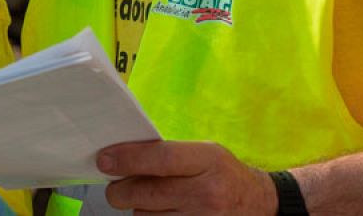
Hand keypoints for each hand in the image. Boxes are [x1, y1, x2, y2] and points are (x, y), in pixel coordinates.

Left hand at [97, 140, 276, 214]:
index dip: (128, 159)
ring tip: (151, 199)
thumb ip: (168, 154)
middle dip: (120, 189)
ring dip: (138, 208)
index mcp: (208, 161)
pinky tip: (160, 212)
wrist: (258, 204)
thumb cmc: (223, 174)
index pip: (161, 158)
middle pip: (146, 193)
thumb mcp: (205, 153)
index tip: (104, 160)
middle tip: (114, 185)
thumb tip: (122, 157)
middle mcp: (206, 193)